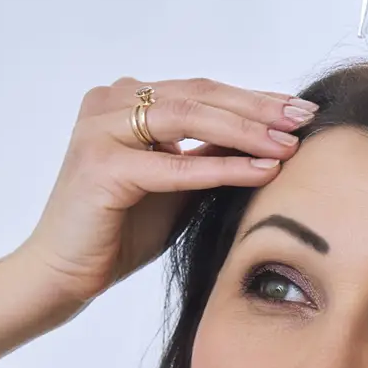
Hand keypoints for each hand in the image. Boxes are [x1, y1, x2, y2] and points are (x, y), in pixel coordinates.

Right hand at [16, 78, 314, 307]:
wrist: (62, 275)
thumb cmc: (117, 233)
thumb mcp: (176, 183)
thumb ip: (209, 154)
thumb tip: (271, 135)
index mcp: (121, 101)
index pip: (200, 91)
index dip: (253, 99)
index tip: (298, 111)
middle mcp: (108, 104)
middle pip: (199, 96)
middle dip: (257, 109)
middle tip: (305, 119)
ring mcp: (100, 130)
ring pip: (189, 118)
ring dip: (246, 131)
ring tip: (289, 145)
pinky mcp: (101, 166)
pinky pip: (175, 164)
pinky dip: (222, 167)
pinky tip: (261, 170)